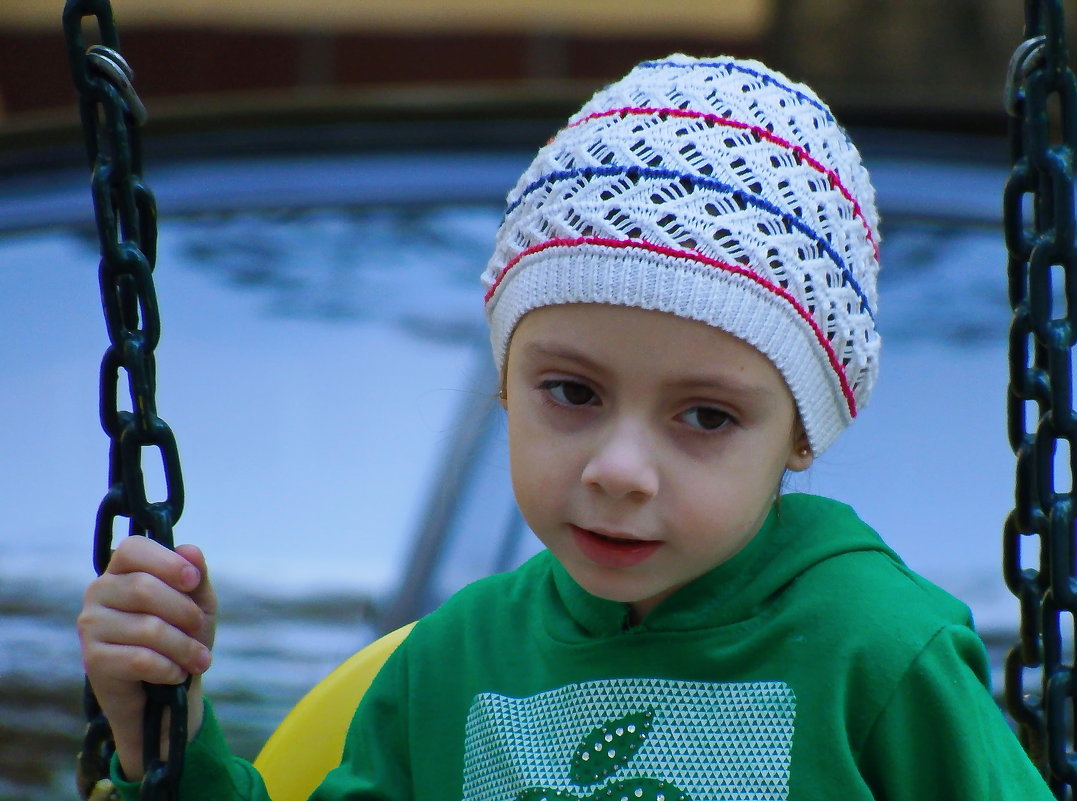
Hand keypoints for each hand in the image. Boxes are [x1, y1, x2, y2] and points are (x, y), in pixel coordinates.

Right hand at [77, 536, 216, 780]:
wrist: (164, 694)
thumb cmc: (181, 637)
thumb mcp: (198, 603)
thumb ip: (196, 576)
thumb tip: (190, 550)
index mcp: (123, 570)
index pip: (133, 548)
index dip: (167, 562)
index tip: (193, 581)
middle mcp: (100, 591)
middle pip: (144, 588)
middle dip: (185, 612)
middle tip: (201, 630)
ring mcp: (91, 625)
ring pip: (147, 628)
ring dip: (184, 647)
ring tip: (199, 659)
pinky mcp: (93, 659)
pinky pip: (140, 659)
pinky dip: (169, 668)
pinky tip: (177, 674)